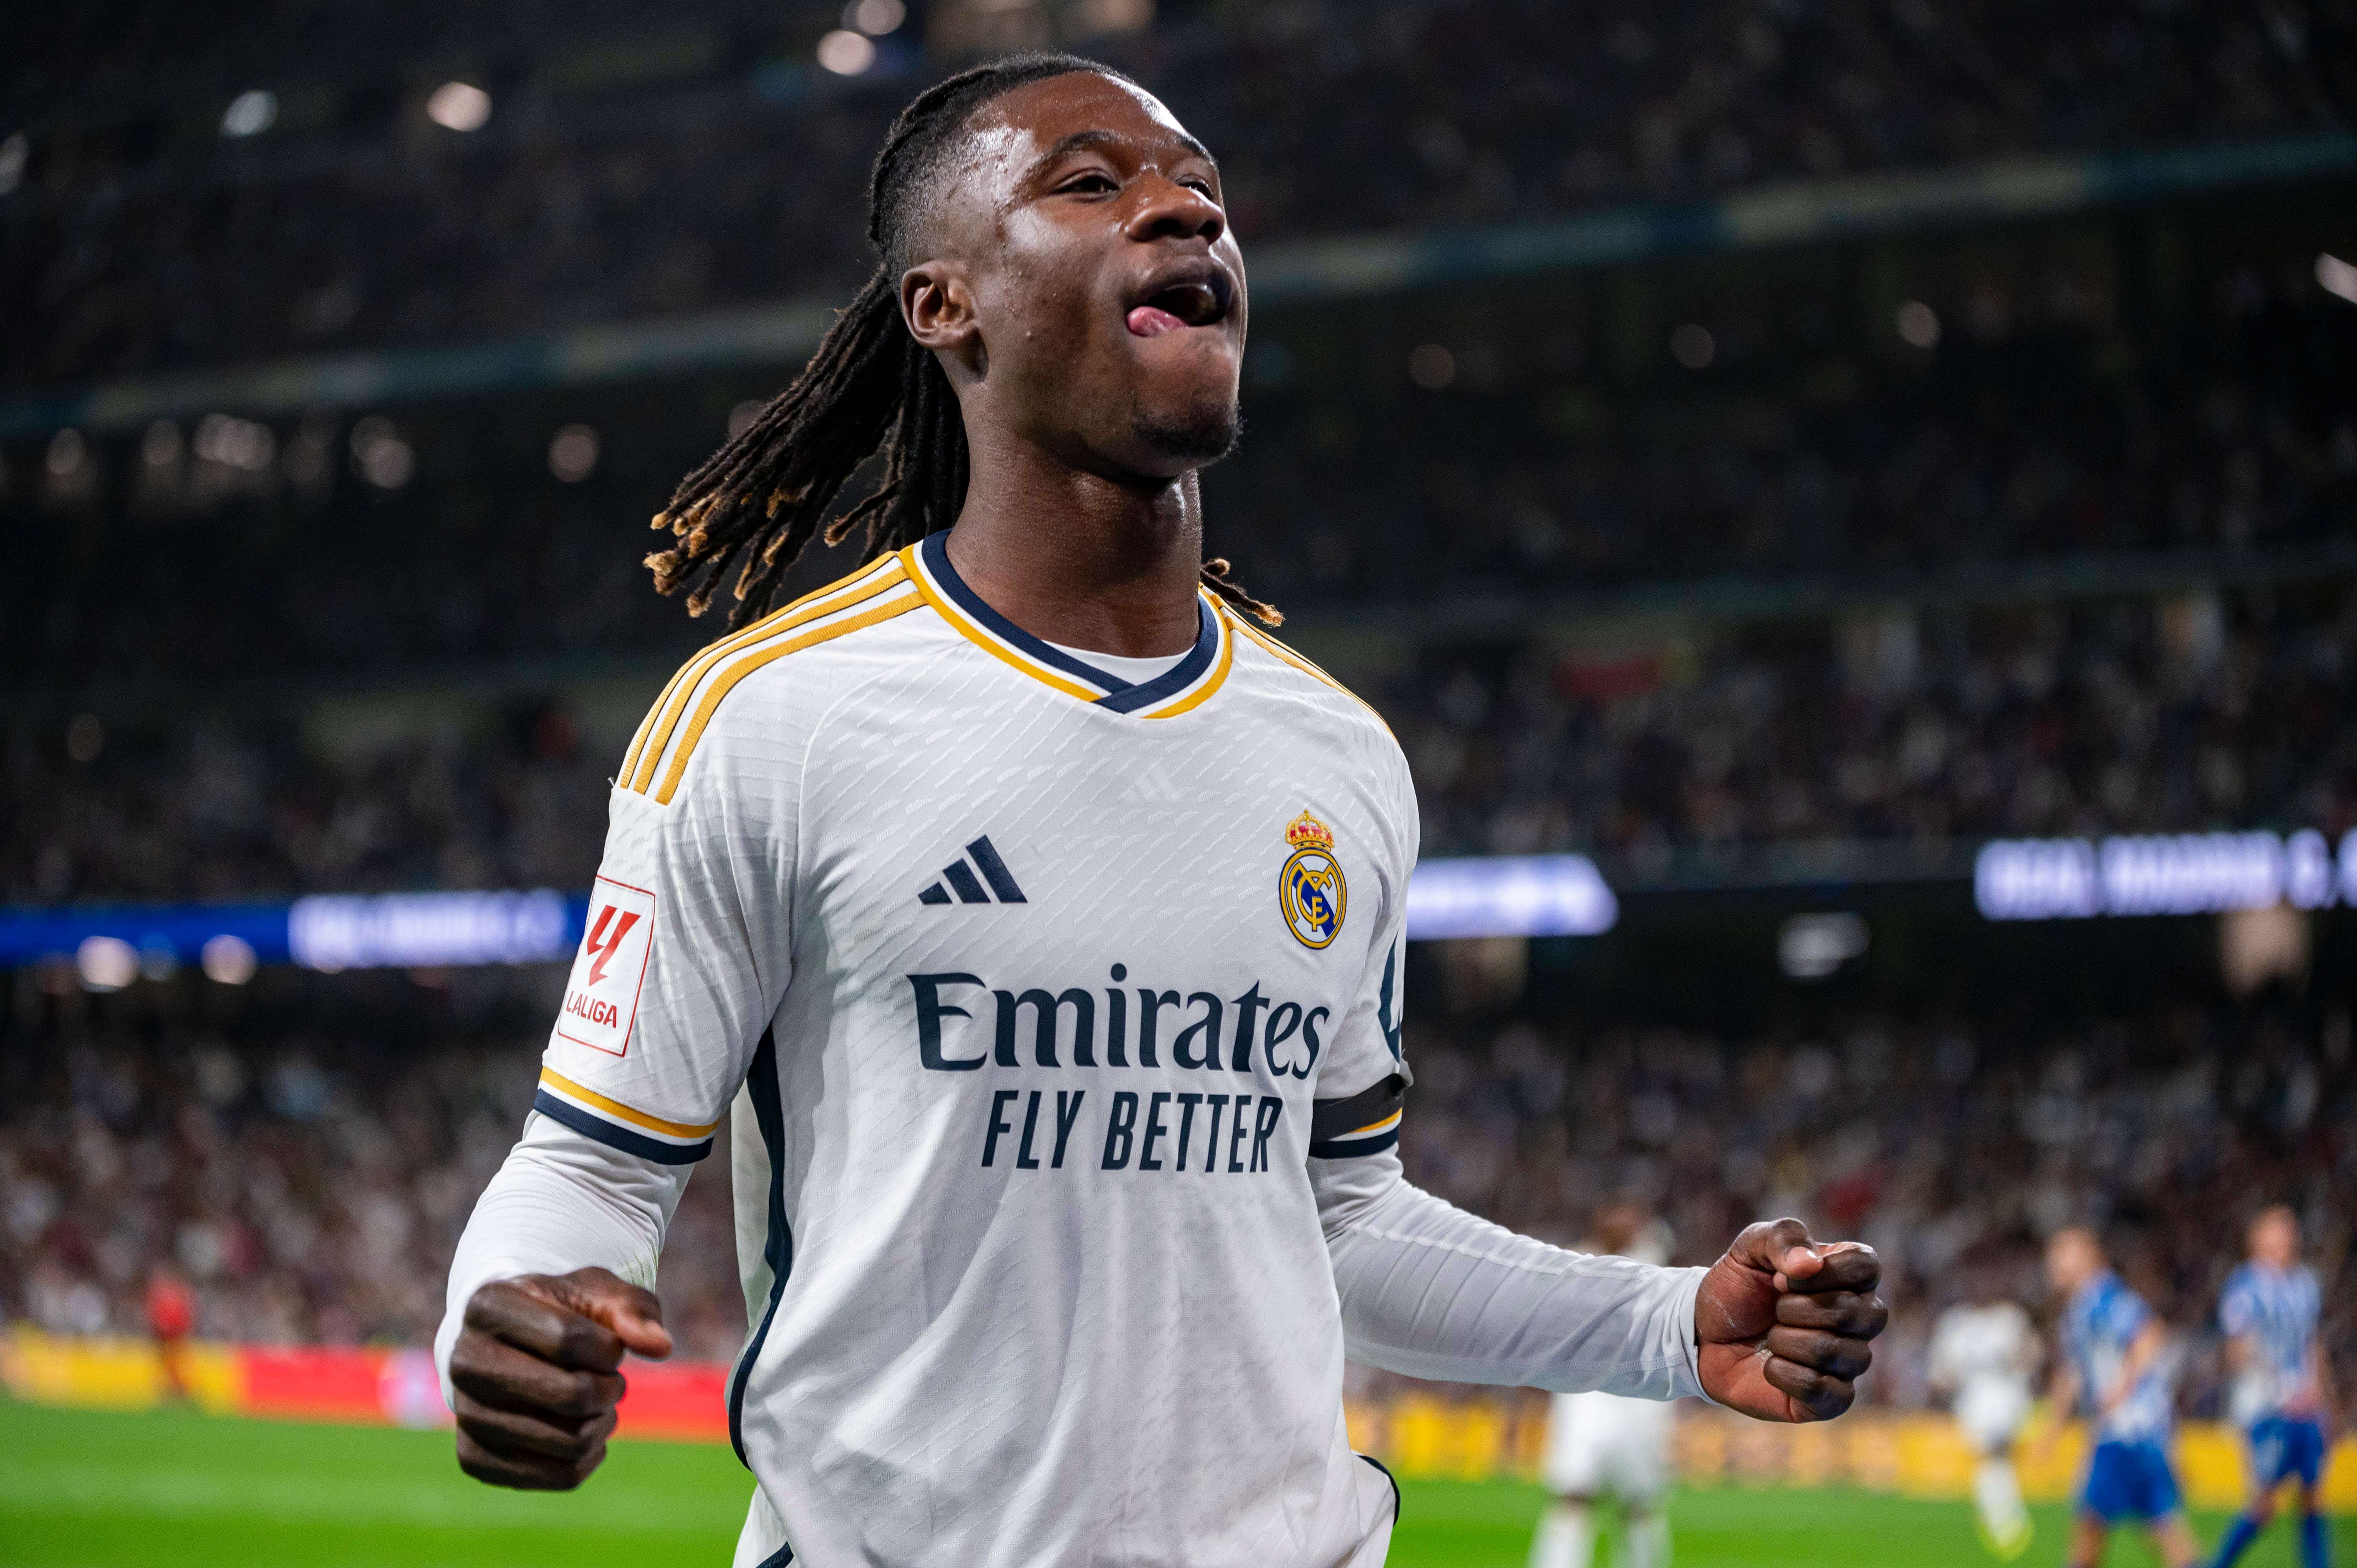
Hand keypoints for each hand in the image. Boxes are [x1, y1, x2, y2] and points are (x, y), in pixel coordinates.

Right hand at [448, 1267, 672, 1488]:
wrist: (508, 1345)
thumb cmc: (560, 1312)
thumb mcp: (596, 1293)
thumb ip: (633, 1310)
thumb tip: (661, 1346)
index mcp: (488, 1307)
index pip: (569, 1339)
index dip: (609, 1348)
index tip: (610, 1346)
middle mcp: (463, 1361)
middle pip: (572, 1395)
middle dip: (610, 1388)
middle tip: (611, 1380)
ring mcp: (465, 1414)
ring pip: (571, 1442)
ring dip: (603, 1423)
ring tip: (597, 1403)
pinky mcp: (475, 1459)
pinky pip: (560, 1476)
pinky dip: (590, 1456)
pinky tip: (582, 1430)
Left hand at [1694, 1217, 1885, 1421]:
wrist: (1704, 1335)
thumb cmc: (1736, 1288)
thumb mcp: (1750, 1247)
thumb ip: (1783, 1238)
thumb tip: (1810, 1264)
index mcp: (1849, 1276)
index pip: (1866, 1266)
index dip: (1823, 1271)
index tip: (1782, 1277)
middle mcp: (1859, 1320)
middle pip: (1858, 1313)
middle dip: (1799, 1308)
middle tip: (1774, 1308)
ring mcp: (1848, 1362)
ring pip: (1837, 1352)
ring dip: (1786, 1341)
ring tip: (1770, 1337)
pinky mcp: (1831, 1400)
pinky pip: (1823, 1390)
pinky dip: (1784, 1375)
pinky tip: (1770, 1365)